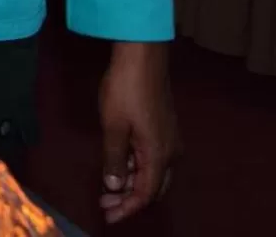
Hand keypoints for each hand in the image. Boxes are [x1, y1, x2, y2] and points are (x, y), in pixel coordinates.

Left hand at [97, 42, 176, 223]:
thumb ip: (114, 159)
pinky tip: (118, 165)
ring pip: (152, 172)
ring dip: (131, 182)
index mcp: (160, 155)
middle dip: (129, 199)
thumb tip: (115, 188)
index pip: (146, 194)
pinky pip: (151, 158)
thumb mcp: (113, 127)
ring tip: (107, 188)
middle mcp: (171, 152)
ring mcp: (169, 139)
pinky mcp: (164, 128)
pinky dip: (135, 167)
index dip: (127, 208)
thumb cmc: (125, 90)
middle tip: (105, 204)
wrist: (142, 58)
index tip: (108, 216)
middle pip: (153, 187)